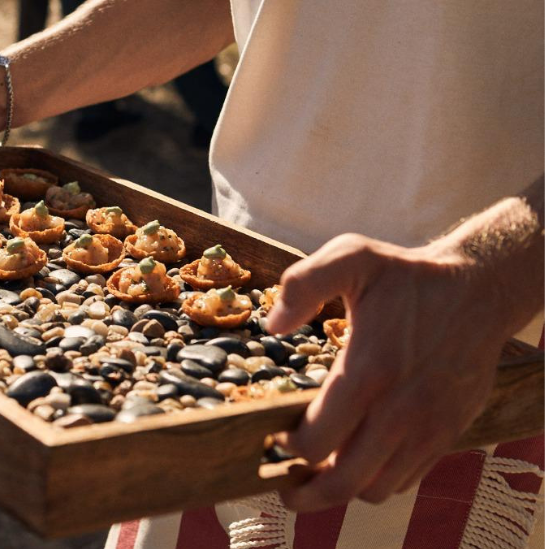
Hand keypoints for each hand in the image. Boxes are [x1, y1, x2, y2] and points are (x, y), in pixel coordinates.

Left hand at [265, 233, 516, 509]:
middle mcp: (400, 409)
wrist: (478, 290)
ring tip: (316, 476)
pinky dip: (377, 481)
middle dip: (307, 492)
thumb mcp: (351, 257)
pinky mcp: (447, 433)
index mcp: (369, 371)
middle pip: (345, 481)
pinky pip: (408, 479)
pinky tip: (355, 461)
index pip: (317, 440)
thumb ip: (303, 283)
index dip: (286, 448)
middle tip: (283, 486)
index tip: (271, 438)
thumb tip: (273, 324)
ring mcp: (428, 427)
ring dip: (343, 490)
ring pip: (377, 489)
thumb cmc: (407, 277)